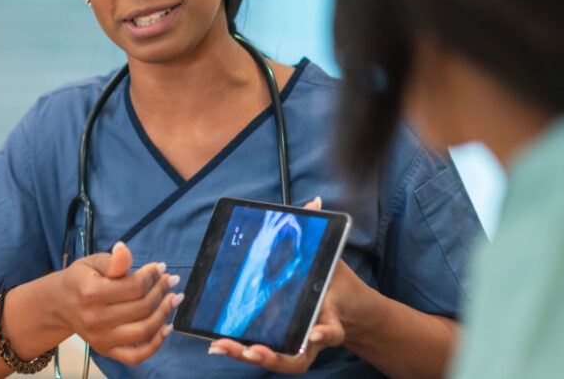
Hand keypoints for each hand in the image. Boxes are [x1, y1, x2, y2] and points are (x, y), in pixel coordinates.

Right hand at [54, 241, 180, 365]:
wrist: (59, 305)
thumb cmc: (79, 280)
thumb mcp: (92, 263)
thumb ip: (112, 260)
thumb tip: (124, 249)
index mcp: (91, 293)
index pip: (134, 286)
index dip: (152, 275)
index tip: (160, 267)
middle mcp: (95, 319)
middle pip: (142, 307)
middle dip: (161, 291)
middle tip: (169, 280)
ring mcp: (101, 339)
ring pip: (144, 331)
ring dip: (164, 314)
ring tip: (173, 299)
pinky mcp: (105, 351)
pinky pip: (136, 356)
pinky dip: (155, 344)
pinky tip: (166, 327)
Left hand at [206, 196, 351, 373]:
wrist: (346, 306)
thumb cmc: (334, 282)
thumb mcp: (331, 259)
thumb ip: (320, 235)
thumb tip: (313, 202)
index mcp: (329, 317)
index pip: (332, 331)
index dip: (324, 333)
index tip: (315, 333)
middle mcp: (313, 338)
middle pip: (297, 360)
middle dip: (273, 357)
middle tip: (252, 350)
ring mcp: (299, 346)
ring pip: (278, 361)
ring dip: (249, 356)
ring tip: (222, 346)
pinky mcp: (282, 344)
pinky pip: (264, 353)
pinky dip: (241, 351)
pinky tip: (217, 344)